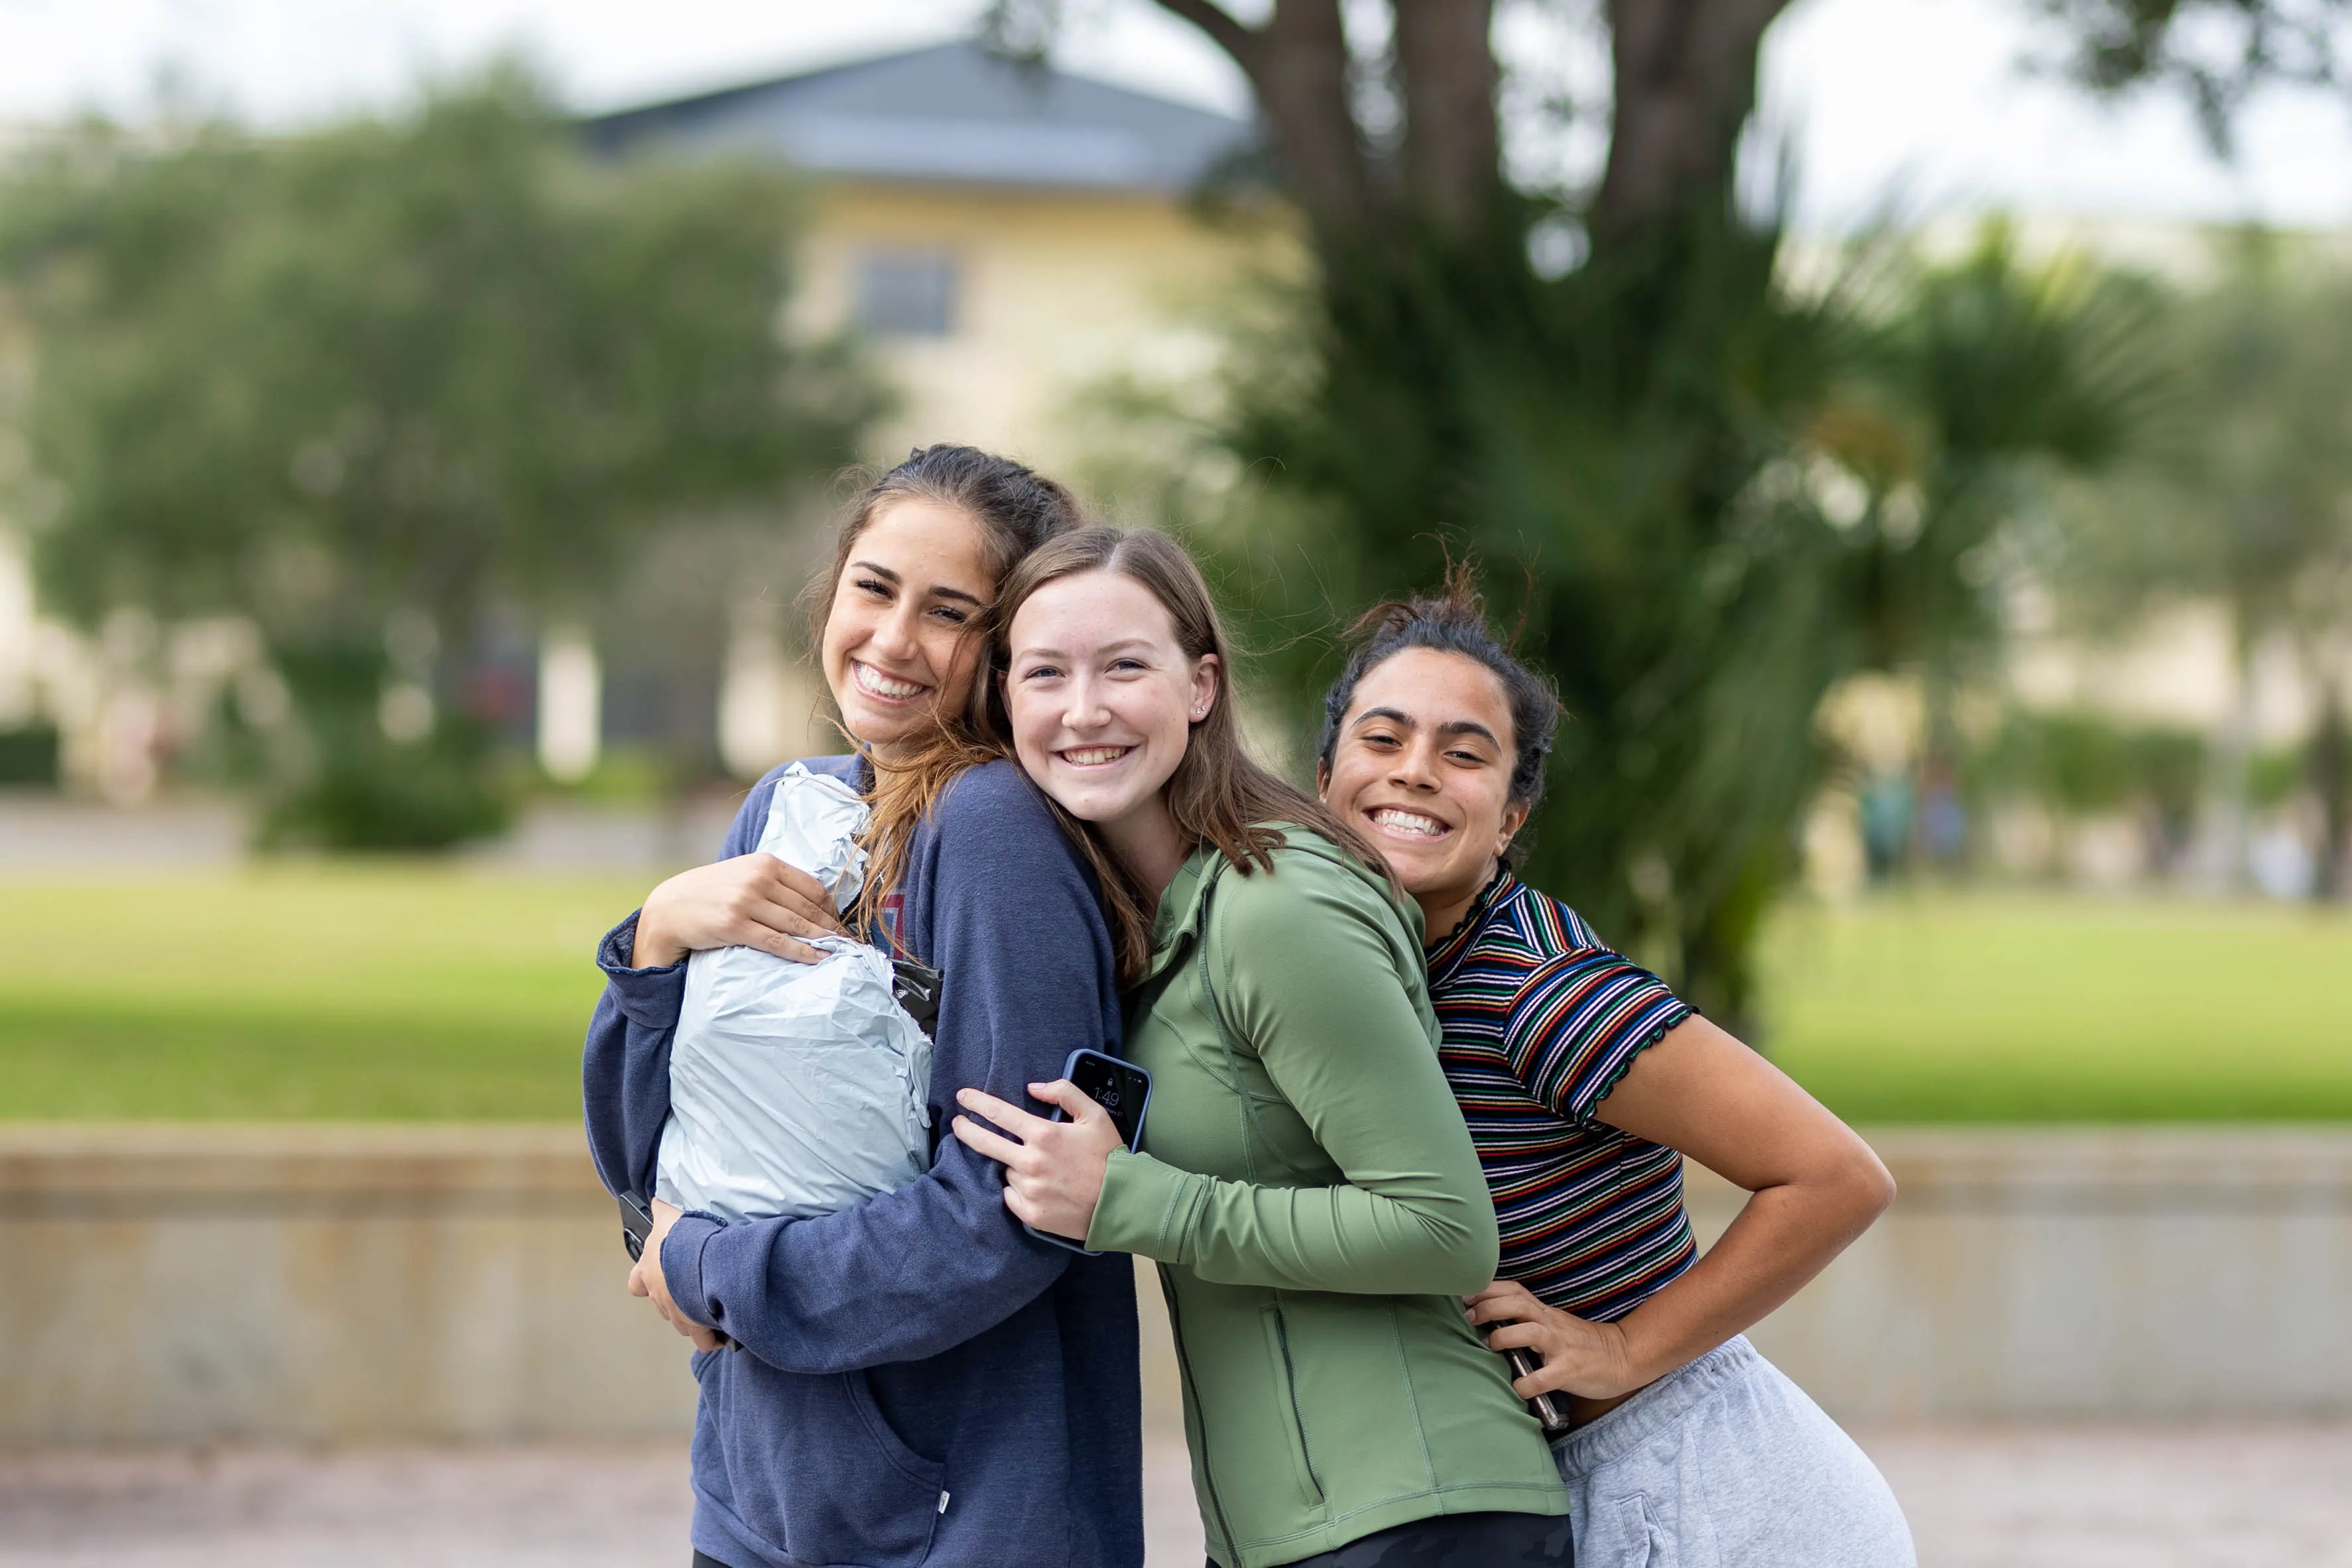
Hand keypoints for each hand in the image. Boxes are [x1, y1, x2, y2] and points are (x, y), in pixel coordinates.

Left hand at [627, 1197, 726, 1351]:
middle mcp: (658, 1295)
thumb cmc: (681, 1241)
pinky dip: (710, 1337)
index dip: (644, 1282)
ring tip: (707, 1308)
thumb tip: (656, 1201)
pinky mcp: (695, 1325)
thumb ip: (662, 1212)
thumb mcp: (669, 1219)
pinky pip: (703, 1339)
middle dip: (675, 1299)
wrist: (700, 1262)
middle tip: (692, 1289)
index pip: (636, 1284)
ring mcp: (675, 1313)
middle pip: (662, 1304)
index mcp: (647, 1272)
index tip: (654, 1279)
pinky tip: (720, 1333)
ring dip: (692, 1317)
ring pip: (681, 1322)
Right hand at [631, 852, 848, 967]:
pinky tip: (816, 960)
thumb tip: (813, 902)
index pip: (813, 887)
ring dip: (822, 941)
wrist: (670, 907)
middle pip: (808, 907)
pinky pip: (777, 941)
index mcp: (765, 862)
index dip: (831, 909)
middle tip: (849, 943)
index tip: (841, 924)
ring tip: (839, 953)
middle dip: (831, 928)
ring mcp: (746, 901)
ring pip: (796, 924)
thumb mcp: (744, 875)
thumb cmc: (711, 893)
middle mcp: (758, 878)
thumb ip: (774, 882)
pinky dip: (801, 952)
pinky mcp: (735, 925)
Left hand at [949, 1081, 1123, 1241]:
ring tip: (1040, 1169)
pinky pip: (1011, 1196)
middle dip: (966, 1130)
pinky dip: (1018, 1190)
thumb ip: (1064, 1092)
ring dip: (1014, 1166)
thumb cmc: (1109, 1157)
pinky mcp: (1030, 1213)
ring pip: (1007, 1171)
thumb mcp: (1094, 1115)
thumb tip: (1033, 1087)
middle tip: (958, 1124)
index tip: (963, 1097)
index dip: (977, 1103)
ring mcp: (1028, 1190)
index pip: (999, 1114)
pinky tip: (1037, 1188)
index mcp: (1044, 1135)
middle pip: (985, 1143)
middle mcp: (1031, 1162)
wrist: (1122, 1202)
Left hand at [1466, 1279, 1643, 1401]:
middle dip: (1489, 1307)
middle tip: (1469, 1317)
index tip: (1466, 1295)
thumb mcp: (1555, 1324)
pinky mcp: (1570, 1371)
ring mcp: (1561, 1347)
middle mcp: (1551, 1325)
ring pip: (1529, 1332)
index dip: (1489, 1289)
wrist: (1623, 1357)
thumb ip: (1528, 1320)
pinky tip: (1516, 1389)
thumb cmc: (1582, 1344)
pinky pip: (1543, 1378)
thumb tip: (1489, 1321)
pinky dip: (1525, 1384)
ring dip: (1504, 1337)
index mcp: (1546, 1313)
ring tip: (1490, 1345)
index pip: (1515, 1290)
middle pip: (1517, 1304)